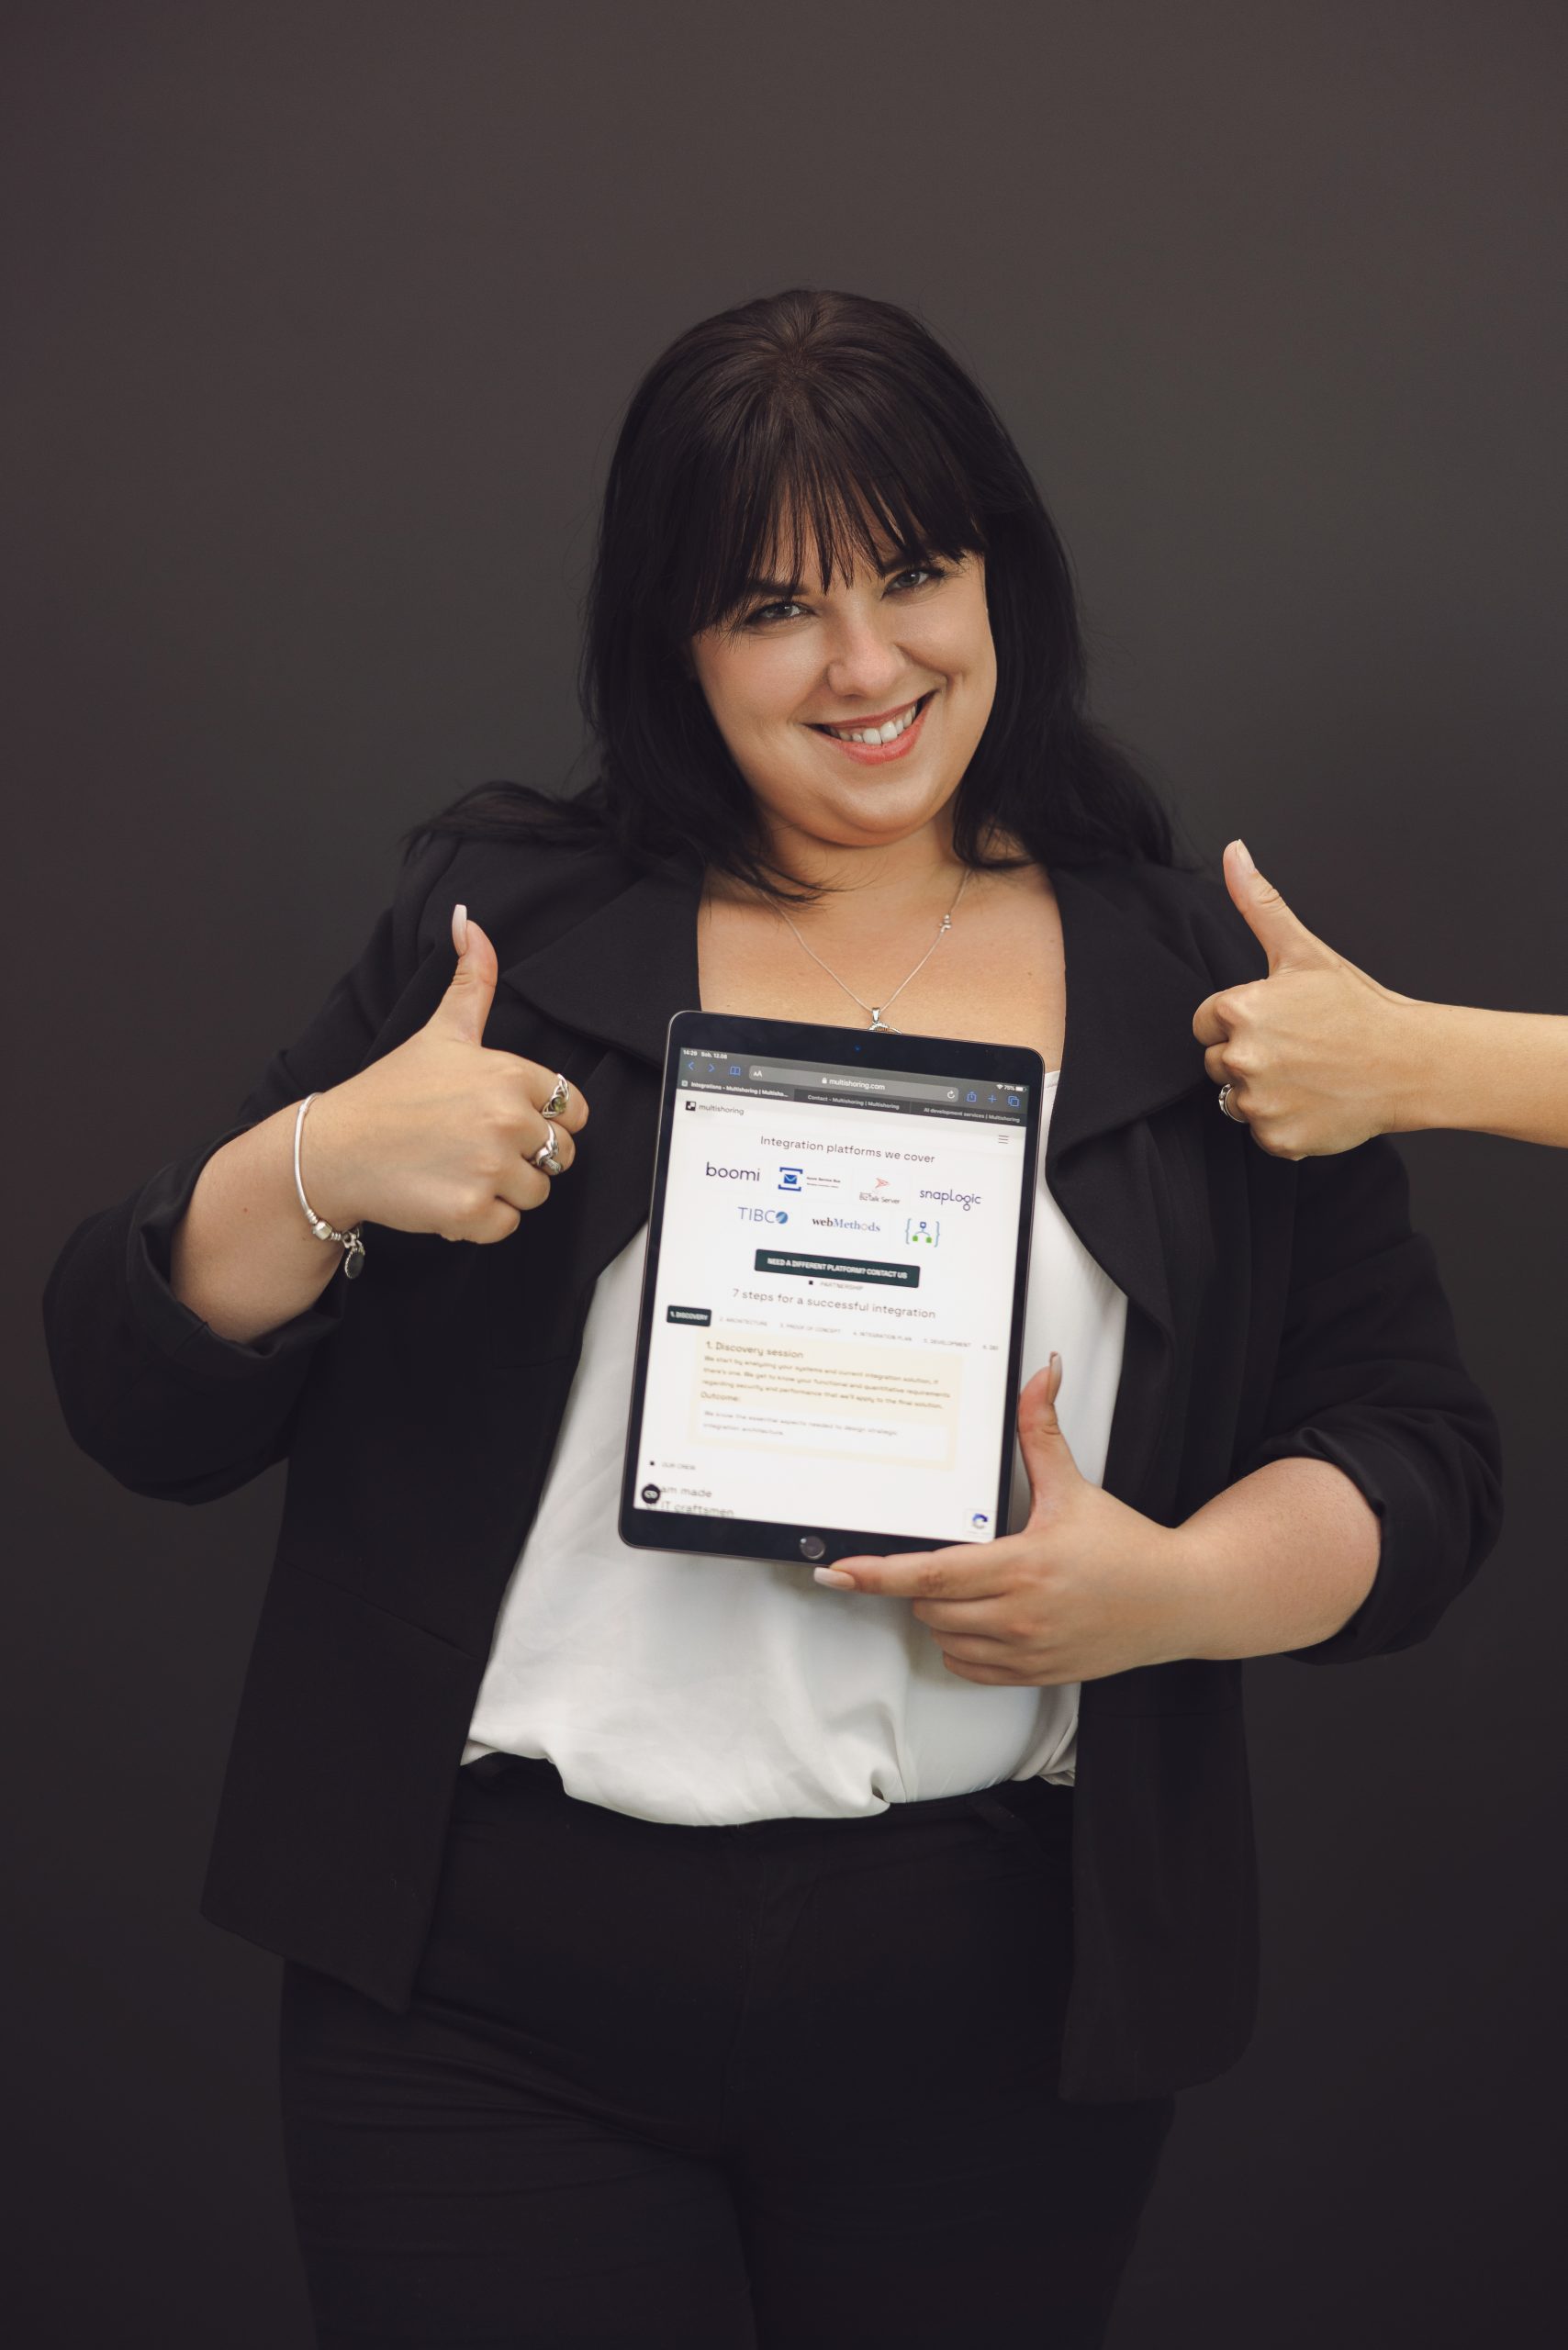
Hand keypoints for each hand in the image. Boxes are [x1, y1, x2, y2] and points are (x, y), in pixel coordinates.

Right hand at [302, 904, 589, 1242]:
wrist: (332, 1150)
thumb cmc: (387, 1094)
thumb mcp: (438, 1033)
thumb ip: (472, 982)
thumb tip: (472, 922)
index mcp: (507, 1074)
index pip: (571, 1108)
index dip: (544, 1118)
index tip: (505, 1120)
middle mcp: (505, 1118)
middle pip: (560, 1154)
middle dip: (526, 1157)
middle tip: (475, 1148)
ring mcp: (489, 1167)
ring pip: (537, 1192)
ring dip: (504, 1191)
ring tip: (458, 1170)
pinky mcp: (471, 1211)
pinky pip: (507, 1225)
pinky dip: (481, 1221)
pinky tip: (447, 1196)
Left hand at [813, 1357, 1203, 1684]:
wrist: (1180, 1601)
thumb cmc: (1128, 1548)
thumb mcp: (1075, 1487)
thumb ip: (1041, 1431)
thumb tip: (1040, 1374)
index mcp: (1022, 1565)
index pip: (928, 1573)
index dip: (875, 1574)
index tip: (838, 1574)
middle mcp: (1020, 1614)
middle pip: (927, 1605)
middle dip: (924, 1581)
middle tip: (957, 1557)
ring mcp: (1027, 1651)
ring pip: (944, 1637)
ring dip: (944, 1612)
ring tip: (979, 1585)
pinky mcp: (1036, 1674)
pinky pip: (969, 1667)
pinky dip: (964, 1644)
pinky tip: (989, 1618)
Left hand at [1192, 840, 1425, 1157]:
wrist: (1411, 1062)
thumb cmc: (1358, 1006)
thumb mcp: (1303, 952)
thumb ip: (1258, 904)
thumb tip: (1233, 852)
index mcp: (1240, 1011)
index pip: (1206, 1022)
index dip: (1239, 1021)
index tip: (1279, 1021)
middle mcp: (1241, 1059)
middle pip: (1216, 1063)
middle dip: (1250, 1056)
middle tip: (1299, 1048)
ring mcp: (1259, 1104)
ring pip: (1236, 1100)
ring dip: (1264, 1091)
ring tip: (1308, 1074)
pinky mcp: (1276, 1139)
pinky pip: (1262, 1133)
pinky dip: (1284, 1123)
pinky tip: (1315, 1101)